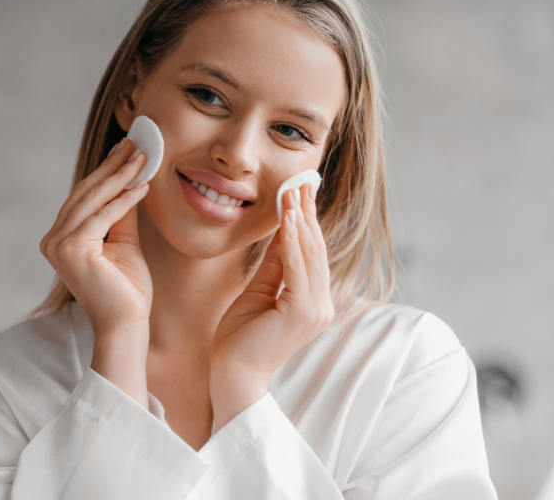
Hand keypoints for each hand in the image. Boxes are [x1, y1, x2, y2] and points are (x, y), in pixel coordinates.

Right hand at [39, 137, 151, 336]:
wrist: (126, 323)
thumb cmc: (125, 289)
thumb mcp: (123, 242)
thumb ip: (121, 212)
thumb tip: (131, 179)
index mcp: (59, 238)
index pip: (84, 197)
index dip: (106, 171)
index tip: (126, 150)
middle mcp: (52, 240)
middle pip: (86, 193)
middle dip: (113, 167)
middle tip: (135, 146)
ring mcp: (58, 245)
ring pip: (93, 200)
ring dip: (120, 177)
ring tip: (142, 159)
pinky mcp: (71, 249)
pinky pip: (103, 216)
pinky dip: (124, 199)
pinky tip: (142, 186)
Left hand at [209, 182, 333, 425]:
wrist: (232, 373)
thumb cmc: (240, 337)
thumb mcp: (259, 289)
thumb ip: (274, 263)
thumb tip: (282, 230)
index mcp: (313, 300)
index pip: (312, 252)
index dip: (306, 220)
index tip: (299, 190)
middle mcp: (321, 304)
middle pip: (315, 248)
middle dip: (306, 213)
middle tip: (299, 181)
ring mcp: (316, 309)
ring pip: (309, 255)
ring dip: (300, 220)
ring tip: (292, 192)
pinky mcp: (302, 312)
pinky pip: (297, 269)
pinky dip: (291, 242)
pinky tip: (286, 220)